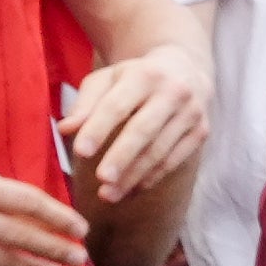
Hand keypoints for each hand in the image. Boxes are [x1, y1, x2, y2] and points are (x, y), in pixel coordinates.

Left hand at [56, 43, 207, 204]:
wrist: (185, 70)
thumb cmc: (135, 78)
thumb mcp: (107, 80)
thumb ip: (85, 105)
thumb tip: (64, 129)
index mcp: (144, 75)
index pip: (117, 105)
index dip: (98, 129)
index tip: (80, 152)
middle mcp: (173, 92)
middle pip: (144, 130)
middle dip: (122, 157)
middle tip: (101, 180)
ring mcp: (191, 113)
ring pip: (160, 151)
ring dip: (133, 176)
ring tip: (109, 194)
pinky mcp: (201, 131)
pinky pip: (174, 160)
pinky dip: (151, 177)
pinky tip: (132, 190)